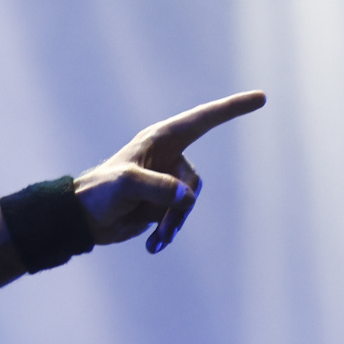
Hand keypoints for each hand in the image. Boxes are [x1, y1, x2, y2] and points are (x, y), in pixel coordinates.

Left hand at [74, 90, 266, 252]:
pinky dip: (167, 231)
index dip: (232, 108)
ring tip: (155, 239)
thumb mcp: (127, 183)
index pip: (203, 120)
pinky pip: (176, 217)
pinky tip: (153, 245)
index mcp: (161, 140)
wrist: (82, 218)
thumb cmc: (98, 191)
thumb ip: (159, 187)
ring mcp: (166, 180)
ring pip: (187, 204)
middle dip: (178, 207)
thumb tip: (185, 197)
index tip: (261, 98)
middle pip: (193, 182)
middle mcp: (167, 157)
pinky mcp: (161, 202)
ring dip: (171, 222)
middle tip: (160, 227)